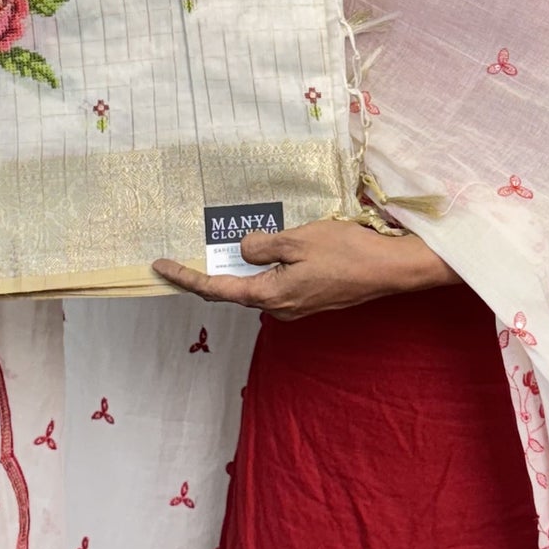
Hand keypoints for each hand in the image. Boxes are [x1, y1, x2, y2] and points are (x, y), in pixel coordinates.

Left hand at [151, 218, 458, 319]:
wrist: (389, 270)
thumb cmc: (347, 252)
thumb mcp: (298, 239)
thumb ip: (264, 246)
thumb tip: (242, 249)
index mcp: (269, 295)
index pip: (215, 289)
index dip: (185, 278)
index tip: (159, 267)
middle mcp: (279, 308)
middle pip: (235, 290)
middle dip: (212, 271)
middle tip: (188, 251)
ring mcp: (296, 307)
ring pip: (259, 285)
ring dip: (245, 268)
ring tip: (235, 242)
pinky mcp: (310, 300)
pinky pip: (279, 284)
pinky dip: (268, 269)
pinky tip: (274, 249)